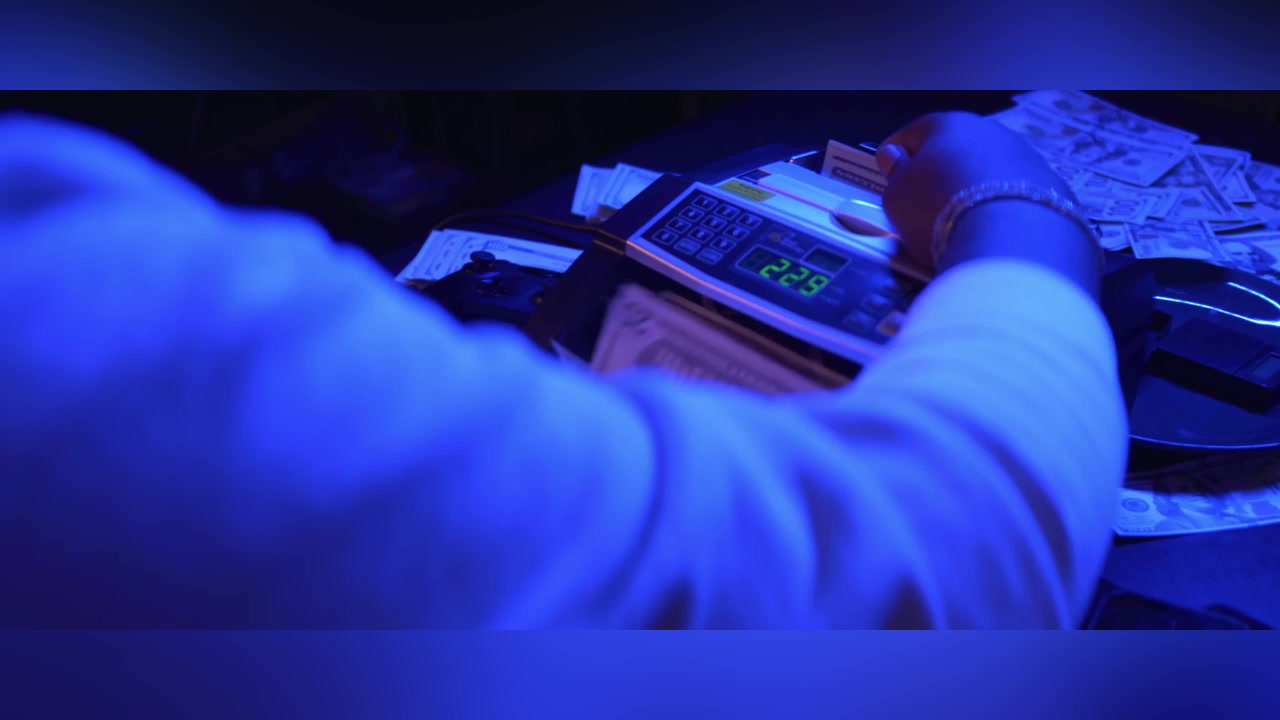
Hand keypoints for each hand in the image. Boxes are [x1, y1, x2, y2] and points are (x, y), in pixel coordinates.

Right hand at [875, 111, 1076, 267]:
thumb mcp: (897, 195)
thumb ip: (894, 173)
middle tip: (924, 201)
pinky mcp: (1054, 191)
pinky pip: (1019, 197)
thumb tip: (895, 158)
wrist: (1011, 242)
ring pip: (993, 171)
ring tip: (960, 222)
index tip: (888, 166)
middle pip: (959, 149)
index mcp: (950, 125)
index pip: (915, 131)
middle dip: (941, 171)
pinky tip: (993, 232)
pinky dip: (1005, 210)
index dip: (897, 150)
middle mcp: (993, 133)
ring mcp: (1028, 160)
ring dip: (976, 189)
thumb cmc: (941, 210)